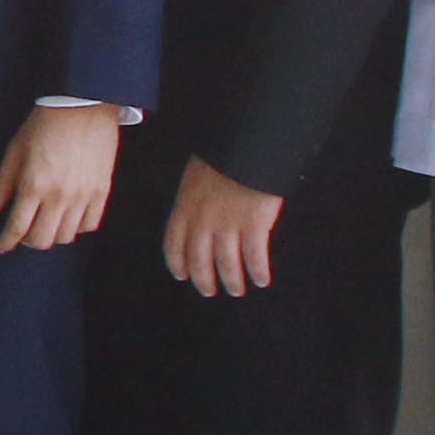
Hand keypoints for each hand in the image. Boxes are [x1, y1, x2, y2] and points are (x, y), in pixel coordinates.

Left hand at [0, 101, 122, 254]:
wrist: (83, 106)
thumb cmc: (44, 125)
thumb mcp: (14, 152)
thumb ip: (1, 186)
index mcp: (34, 185)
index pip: (17, 228)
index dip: (5, 242)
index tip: (0, 246)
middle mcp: (59, 196)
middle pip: (42, 240)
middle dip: (27, 241)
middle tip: (22, 232)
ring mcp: (83, 196)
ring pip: (66, 236)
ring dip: (51, 235)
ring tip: (44, 222)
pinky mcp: (102, 191)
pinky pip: (89, 225)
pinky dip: (75, 227)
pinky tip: (66, 216)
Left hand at [163, 156, 282, 296]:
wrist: (246, 143)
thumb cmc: (223, 154)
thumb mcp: (196, 175)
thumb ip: (194, 198)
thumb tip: (196, 212)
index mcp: (184, 207)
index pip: (174, 244)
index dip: (177, 263)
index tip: (182, 275)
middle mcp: (203, 221)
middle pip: (199, 260)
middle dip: (203, 280)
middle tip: (209, 291)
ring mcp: (228, 225)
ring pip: (226, 264)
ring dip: (232, 280)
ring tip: (237, 289)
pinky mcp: (254, 225)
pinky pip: (254, 256)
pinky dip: (257, 271)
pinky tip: (261, 279)